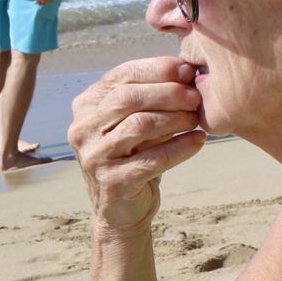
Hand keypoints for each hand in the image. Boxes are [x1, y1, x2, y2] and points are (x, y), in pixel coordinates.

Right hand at [68, 55, 206, 234]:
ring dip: (175, 118)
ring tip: (196, 118)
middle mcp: (83, 129)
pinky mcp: (112, 182)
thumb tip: (187, 71)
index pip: (121, 76)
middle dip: (167, 92)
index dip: (156, 69)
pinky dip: (180, 147)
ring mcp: (94, 156)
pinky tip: (198, 141)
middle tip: (195, 95)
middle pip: (128, 98)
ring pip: (140, 125)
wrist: (120, 211)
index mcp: (85, 107)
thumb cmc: (133, 157)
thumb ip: (151, 97)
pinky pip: (152, 159)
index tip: (187, 70)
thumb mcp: (134, 122)